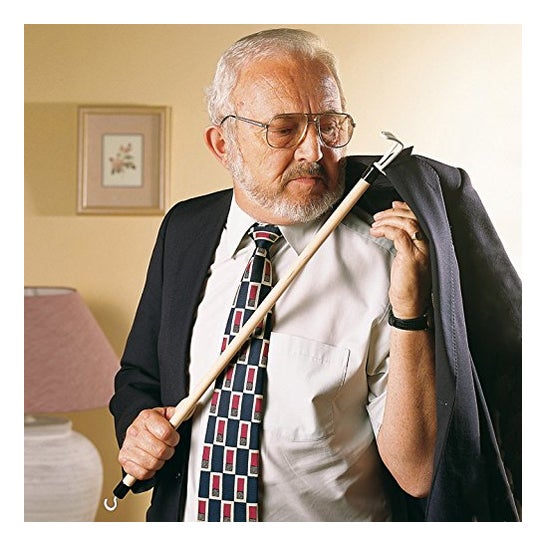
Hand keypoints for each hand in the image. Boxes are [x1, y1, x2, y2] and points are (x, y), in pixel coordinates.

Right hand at [118, 406, 179, 480]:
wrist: (136, 427)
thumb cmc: (152, 423)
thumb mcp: (165, 413)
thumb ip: (177, 413)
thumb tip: (187, 412)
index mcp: (147, 417)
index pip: (165, 433)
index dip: (174, 438)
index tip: (174, 439)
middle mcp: (135, 431)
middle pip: (160, 450)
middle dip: (169, 451)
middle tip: (168, 448)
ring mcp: (128, 446)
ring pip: (152, 463)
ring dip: (160, 461)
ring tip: (159, 455)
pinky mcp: (124, 460)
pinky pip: (143, 473)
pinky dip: (150, 471)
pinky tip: (150, 462)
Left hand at [370, 201, 430, 317]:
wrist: (412, 306)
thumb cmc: (410, 285)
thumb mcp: (409, 259)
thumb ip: (407, 242)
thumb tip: (396, 227)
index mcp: (430, 244)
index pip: (421, 217)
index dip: (407, 208)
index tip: (394, 205)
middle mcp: (429, 246)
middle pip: (414, 217)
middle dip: (394, 212)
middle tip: (379, 215)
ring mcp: (421, 251)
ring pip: (406, 224)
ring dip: (388, 220)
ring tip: (375, 223)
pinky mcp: (411, 258)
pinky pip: (398, 235)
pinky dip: (386, 229)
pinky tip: (377, 232)